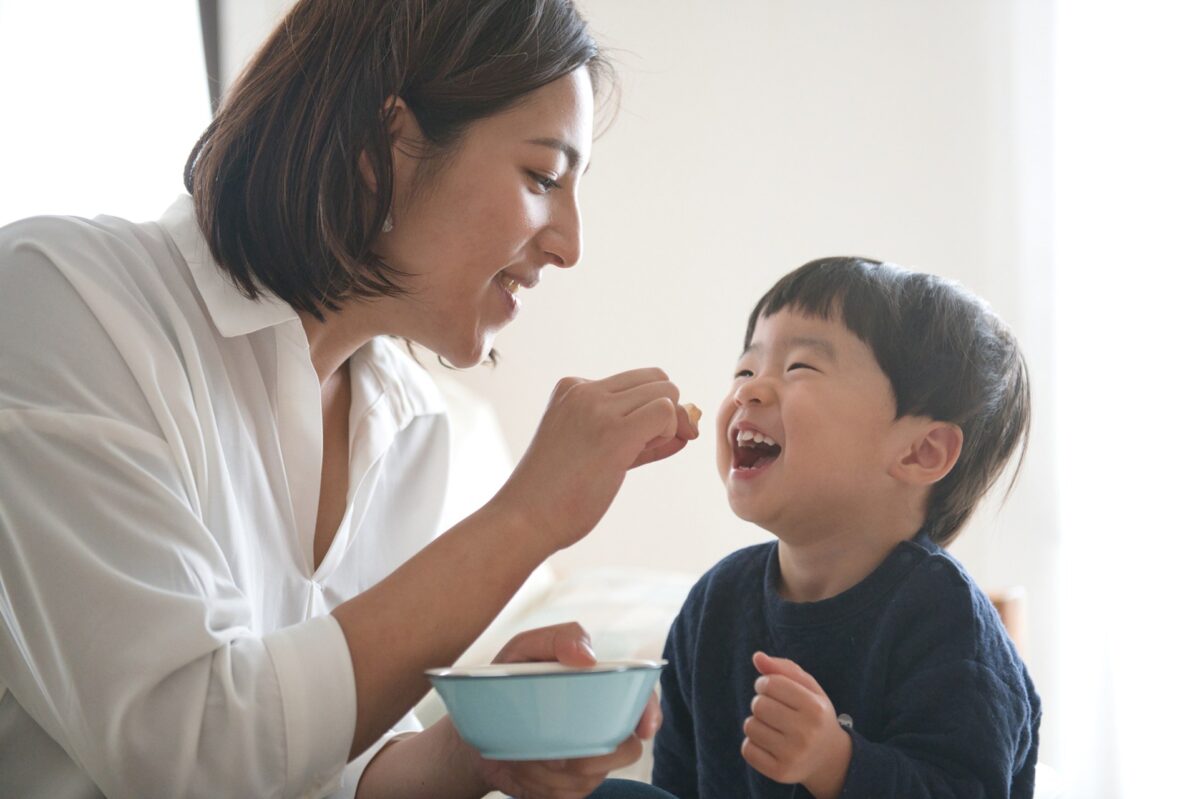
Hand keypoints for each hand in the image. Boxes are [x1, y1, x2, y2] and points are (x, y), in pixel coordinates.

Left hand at [461, 623, 659, 798]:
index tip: (642, 728)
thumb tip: (588, 657)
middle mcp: (602, 727)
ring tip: (524, 751)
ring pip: (591, 778)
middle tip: (555, 750)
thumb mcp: (523, 649)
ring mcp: (588, 762)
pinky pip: (568, 797)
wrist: (474, 728)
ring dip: (553, 770)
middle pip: (625, 749)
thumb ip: (557, 638)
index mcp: (600, 690)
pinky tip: (523, 769)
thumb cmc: (504, 681)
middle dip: (591, 755)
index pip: (642, 701)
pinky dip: (541, 786)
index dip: (649, 714)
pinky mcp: (569, 790)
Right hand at [493, 368, 699, 550]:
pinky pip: (666, 412)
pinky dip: (669, 432)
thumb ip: (634, 433)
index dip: (649, 409)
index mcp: (572, 387)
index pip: (636, 381)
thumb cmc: (557, 493)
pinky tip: (644, 455)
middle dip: (665, 412)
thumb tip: (687, 427)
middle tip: (647, 448)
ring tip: (638, 455)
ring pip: (666, 393)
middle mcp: (584, 390)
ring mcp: (598, 409)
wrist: (524, 519)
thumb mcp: (591, 448)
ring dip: (668, 425)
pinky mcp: (613, 433)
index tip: (641, 441)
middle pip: (657, 380)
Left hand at [741, 652, 851, 797]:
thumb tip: (757, 657)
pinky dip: (753, 744)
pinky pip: (747, 749)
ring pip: (750, 726)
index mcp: (815, 708)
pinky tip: (769, 744)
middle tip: (775, 710)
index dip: (765, 683)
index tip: (771, 689)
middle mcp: (806, 733)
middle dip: (761, 703)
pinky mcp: (780, 773)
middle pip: (758, 705)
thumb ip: (783, 668)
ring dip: (757, 723)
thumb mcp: (808, 688)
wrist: (829, 758)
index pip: (770, 684)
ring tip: (774, 727)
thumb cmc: (814, 715)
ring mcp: (793, 755)